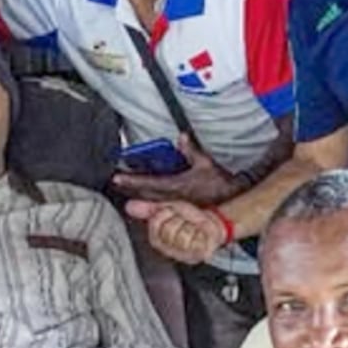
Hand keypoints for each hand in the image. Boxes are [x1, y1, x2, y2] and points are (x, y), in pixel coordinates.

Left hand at [112, 134, 243, 204]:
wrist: (232, 202)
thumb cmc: (220, 184)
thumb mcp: (205, 163)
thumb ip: (191, 150)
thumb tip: (182, 137)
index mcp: (176, 185)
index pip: (147, 182)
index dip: (130, 180)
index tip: (117, 177)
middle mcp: (172, 198)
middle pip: (143, 194)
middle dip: (128, 189)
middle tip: (116, 183)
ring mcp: (174, 206)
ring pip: (150, 202)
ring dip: (137, 196)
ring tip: (124, 191)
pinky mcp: (179, 211)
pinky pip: (160, 207)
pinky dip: (150, 203)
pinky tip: (145, 201)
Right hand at [125, 198, 227, 264]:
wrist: (213, 222)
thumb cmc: (190, 218)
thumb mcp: (168, 208)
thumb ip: (148, 209)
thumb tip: (129, 206)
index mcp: (159, 241)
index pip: (156, 226)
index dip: (165, 214)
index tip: (171, 212)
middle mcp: (170, 251)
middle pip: (169, 231)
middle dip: (179, 219)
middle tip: (184, 220)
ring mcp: (185, 255)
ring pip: (182, 235)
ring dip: (190, 224)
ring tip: (193, 227)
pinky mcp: (200, 255)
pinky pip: (196, 241)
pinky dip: (201, 231)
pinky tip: (201, 233)